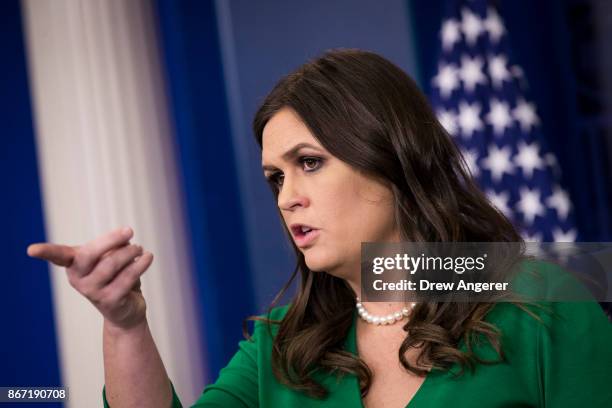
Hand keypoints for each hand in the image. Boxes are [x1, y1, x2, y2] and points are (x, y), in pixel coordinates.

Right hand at [27, 227, 153, 330]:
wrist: (126, 310)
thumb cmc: (116, 277)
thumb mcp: (110, 258)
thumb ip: (111, 248)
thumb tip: (122, 242)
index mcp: (74, 264)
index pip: (57, 256)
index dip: (45, 252)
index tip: (31, 250)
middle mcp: (78, 279)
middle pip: (89, 254)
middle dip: (111, 239)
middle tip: (129, 230)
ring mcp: (92, 292)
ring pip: (112, 263)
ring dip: (130, 252)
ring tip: (139, 248)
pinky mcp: (109, 301)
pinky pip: (127, 277)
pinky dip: (141, 264)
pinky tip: (148, 257)